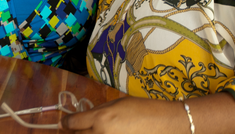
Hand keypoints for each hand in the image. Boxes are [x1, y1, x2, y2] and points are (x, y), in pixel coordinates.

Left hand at [61, 97, 185, 133]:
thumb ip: (100, 111)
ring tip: (98, 131)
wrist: (166, 125)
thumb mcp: (119, 103)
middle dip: (77, 132)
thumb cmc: (145, 110)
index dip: (67, 122)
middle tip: (81, 128)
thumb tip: (86, 117)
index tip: (67, 121)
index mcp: (100, 119)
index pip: (71, 123)